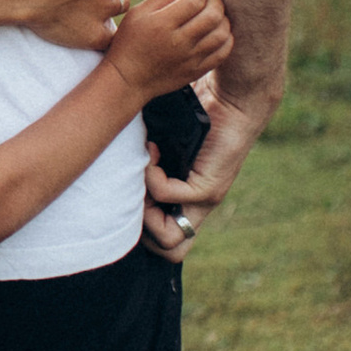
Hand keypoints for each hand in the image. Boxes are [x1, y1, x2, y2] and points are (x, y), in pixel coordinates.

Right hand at [107, 0, 232, 103]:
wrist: (128, 79)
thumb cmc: (130, 41)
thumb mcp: (138, 13)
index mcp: (162, 24)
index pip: (194, 0)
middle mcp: (179, 42)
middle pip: (213, 16)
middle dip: (215, 0)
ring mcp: (190, 59)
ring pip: (221, 34)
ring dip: (223, 19)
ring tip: (213, 14)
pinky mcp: (196, 71)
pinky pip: (222, 54)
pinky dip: (226, 39)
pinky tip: (217, 32)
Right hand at [141, 84, 267, 257]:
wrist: (235, 99)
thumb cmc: (200, 113)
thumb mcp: (169, 144)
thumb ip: (151, 161)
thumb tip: (114, 165)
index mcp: (191, 201)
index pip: (169, 243)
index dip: (145, 227)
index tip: (135, 191)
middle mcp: (200, 207)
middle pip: (169, 251)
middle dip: (142, 226)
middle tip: (137, 187)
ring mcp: (206, 201)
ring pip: (169, 239)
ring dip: (144, 208)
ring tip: (143, 174)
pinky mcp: (209, 187)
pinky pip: (165, 195)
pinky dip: (150, 174)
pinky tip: (154, 149)